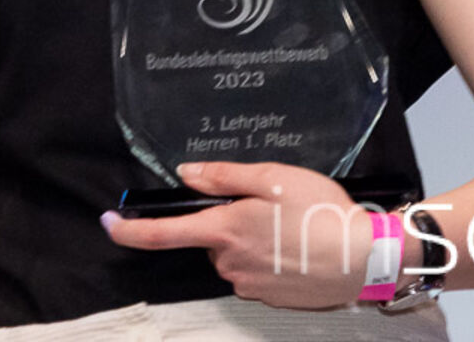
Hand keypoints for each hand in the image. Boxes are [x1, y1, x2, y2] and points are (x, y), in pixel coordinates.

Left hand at [101, 161, 371, 307]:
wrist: (366, 259)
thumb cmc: (321, 213)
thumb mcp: (272, 178)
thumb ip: (224, 176)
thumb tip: (185, 174)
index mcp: (224, 230)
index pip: (162, 234)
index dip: (128, 230)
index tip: (107, 222)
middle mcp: (229, 262)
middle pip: (208, 239)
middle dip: (227, 221)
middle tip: (268, 206)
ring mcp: (249, 284)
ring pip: (232, 255)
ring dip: (250, 240)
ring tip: (291, 226)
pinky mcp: (269, 298)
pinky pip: (253, 272)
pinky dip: (267, 259)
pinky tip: (296, 248)